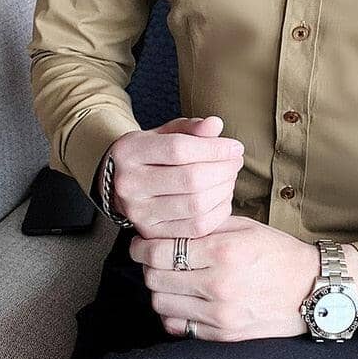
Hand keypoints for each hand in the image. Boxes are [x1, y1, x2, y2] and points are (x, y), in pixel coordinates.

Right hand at [99, 115, 243, 239]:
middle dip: (224, 169)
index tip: (236, 147)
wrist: (120, 184)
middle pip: (191, 179)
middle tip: (236, 161)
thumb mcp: (165, 133)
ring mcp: (139, 213)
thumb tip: (215, 124)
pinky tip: (223, 197)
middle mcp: (129, 184)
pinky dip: (219, 212)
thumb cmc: (151, 154)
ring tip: (230, 177)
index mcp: (130, 152)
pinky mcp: (152, 234)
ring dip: (224, 189)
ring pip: (196, 204)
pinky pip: (197, 227)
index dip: (214, 148)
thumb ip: (191, 128)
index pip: (179, 149)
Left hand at [129, 215, 357, 341]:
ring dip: (159, 288)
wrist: (311, 289)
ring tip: (169, 277)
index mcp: (224, 251)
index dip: (143, 246)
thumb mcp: (245, 227)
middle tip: (152, 257)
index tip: (141, 242)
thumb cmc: (278, 253)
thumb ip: (206, 226)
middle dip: (147, 265)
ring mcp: (220, 313)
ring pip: (161, 303)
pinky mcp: (223, 334)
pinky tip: (183, 299)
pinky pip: (178, 326)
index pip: (161, 251)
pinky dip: (173, 312)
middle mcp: (218, 284)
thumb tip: (169, 224)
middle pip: (155, 277)